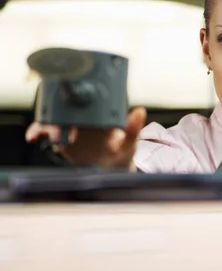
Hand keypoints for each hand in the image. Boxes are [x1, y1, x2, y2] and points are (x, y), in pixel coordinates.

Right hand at [25, 107, 146, 168]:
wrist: (110, 170)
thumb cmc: (121, 153)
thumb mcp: (129, 144)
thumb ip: (133, 130)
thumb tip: (140, 112)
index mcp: (98, 113)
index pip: (85, 100)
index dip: (76, 100)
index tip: (71, 107)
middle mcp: (82, 116)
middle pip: (64, 108)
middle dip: (57, 115)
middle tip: (60, 132)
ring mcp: (70, 125)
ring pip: (52, 118)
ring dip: (45, 124)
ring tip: (48, 135)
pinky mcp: (61, 137)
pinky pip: (44, 130)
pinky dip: (37, 131)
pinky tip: (33, 136)